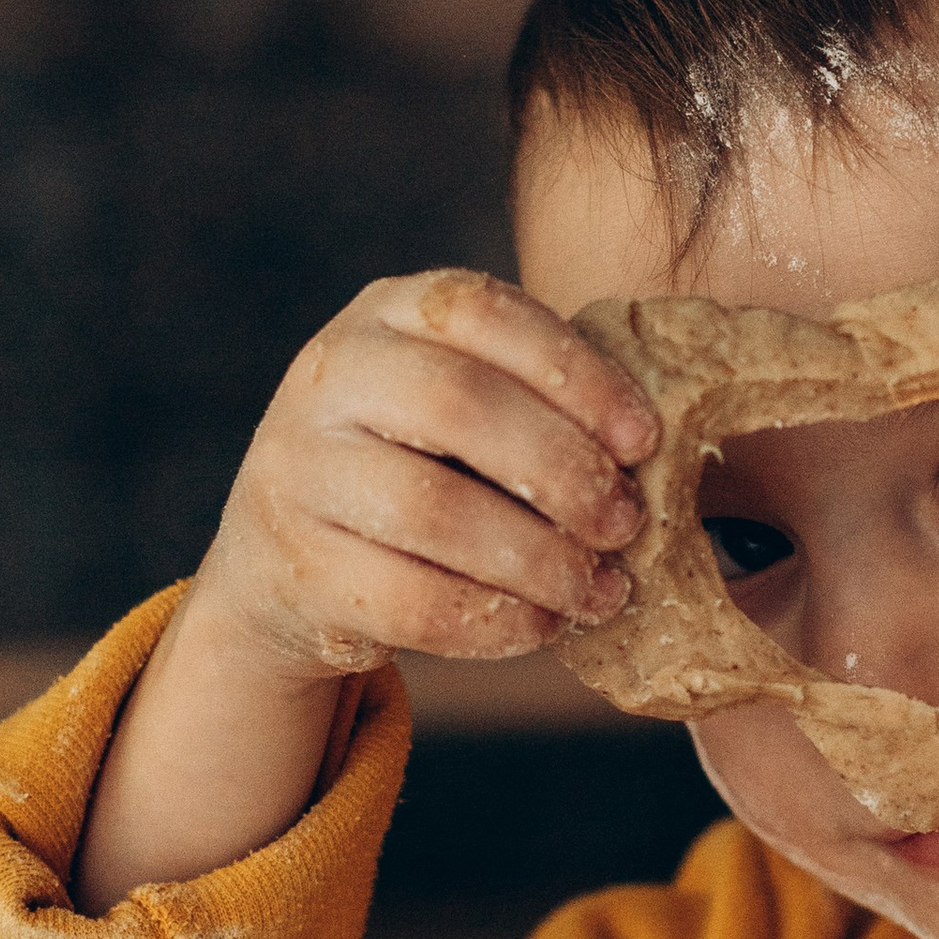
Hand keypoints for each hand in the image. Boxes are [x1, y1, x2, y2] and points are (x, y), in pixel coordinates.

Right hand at [190, 266, 656, 684]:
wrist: (284, 559)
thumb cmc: (415, 464)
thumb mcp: (457, 404)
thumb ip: (536, 403)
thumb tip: (654, 456)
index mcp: (385, 313)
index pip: (484, 313)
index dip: (576, 374)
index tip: (645, 439)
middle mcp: (328, 376)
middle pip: (458, 405)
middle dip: (563, 470)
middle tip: (627, 523)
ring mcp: (297, 470)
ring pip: (433, 511)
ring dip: (539, 559)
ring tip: (599, 589)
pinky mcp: (295, 566)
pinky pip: (410, 601)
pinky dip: (494, 620)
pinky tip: (543, 625)